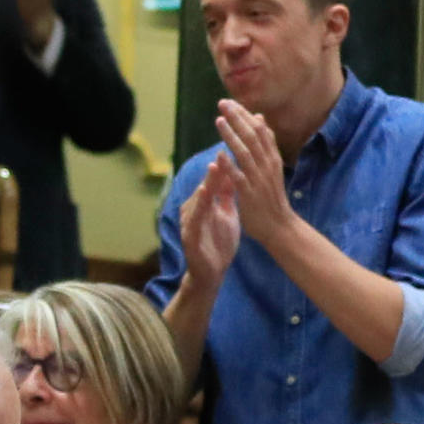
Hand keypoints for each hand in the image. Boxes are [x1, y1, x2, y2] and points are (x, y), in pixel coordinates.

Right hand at [178, 152, 241, 289]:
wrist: (212, 274)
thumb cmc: (219, 245)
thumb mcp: (228, 216)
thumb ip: (228, 197)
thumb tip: (234, 175)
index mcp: (204, 206)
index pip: (214, 182)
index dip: (223, 166)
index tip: (234, 149)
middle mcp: (194, 210)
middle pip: (205, 186)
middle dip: (215, 169)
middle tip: (224, 149)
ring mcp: (189, 222)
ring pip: (198, 199)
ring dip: (206, 183)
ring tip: (215, 166)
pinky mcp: (189, 236)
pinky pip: (194, 217)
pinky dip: (199, 204)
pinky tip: (204, 192)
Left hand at [214, 99, 293, 246]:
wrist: (279, 226)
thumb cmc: (271, 197)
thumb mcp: (272, 167)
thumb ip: (265, 144)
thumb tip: (260, 118)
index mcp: (272, 158)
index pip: (259, 130)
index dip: (245, 115)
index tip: (231, 102)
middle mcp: (267, 165)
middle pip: (253, 136)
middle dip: (237, 118)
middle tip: (223, 103)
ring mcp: (259, 179)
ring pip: (245, 152)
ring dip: (232, 135)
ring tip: (219, 120)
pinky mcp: (250, 194)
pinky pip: (239, 177)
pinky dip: (230, 164)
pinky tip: (219, 153)